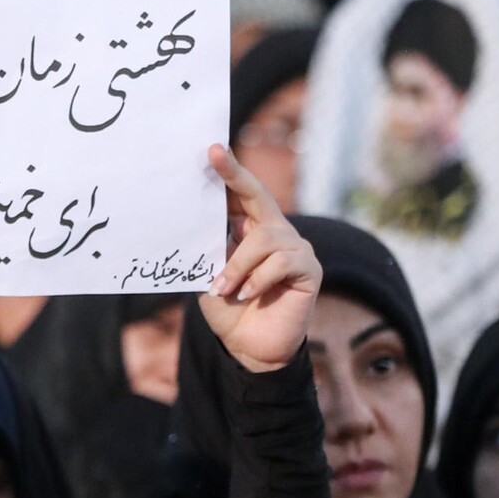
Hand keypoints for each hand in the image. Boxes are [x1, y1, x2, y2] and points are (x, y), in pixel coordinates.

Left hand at [199, 144, 321, 373]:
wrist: (249, 347)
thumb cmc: (229, 309)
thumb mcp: (209, 274)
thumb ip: (207, 248)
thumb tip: (189, 218)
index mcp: (251, 230)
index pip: (241, 196)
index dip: (228, 172)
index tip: (210, 150)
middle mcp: (278, 232)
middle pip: (260, 197)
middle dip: (235, 176)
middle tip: (213, 157)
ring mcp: (296, 249)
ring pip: (263, 239)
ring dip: (237, 265)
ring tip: (223, 288)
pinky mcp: (309, 269)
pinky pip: (279, 263)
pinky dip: (256, 280)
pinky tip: (246, 296)